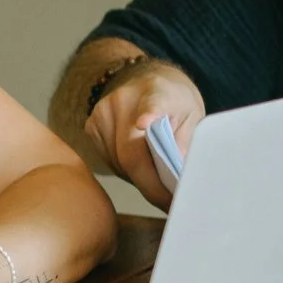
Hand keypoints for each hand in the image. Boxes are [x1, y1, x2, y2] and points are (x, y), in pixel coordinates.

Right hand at [86, 62, 203, 209]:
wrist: (145, 79)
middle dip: (151, 185)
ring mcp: (101, 114)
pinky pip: (109, 161)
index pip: (152, 104)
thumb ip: (186, 141)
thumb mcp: (191, 115)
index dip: (149, 114)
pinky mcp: (90, 127)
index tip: (144, 122)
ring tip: (160, 186)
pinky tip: (141, 168)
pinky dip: (127, 172)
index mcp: (156, 92)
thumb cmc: (173, 101)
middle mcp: (122, 101)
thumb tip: (178, 176)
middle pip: (131, 154)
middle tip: (171, 203)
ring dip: (140, 180)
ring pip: (118, 163)